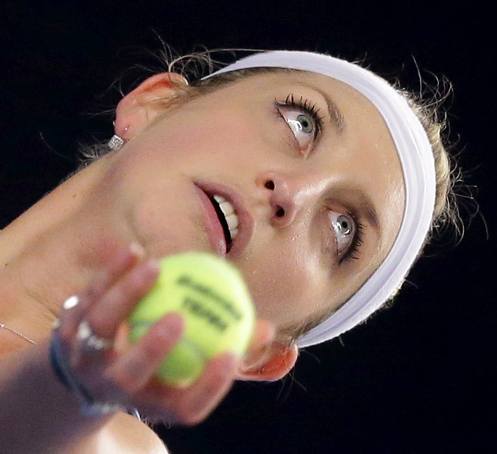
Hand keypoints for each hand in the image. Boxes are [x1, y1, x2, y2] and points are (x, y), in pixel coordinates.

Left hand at [52, 242, 273, 425]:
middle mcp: (115, 387)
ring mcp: (85, 359)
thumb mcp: (192, 362)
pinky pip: (87, 297)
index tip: (229, 356)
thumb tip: (267, 329)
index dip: (208, 386)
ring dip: (125, 296)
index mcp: (153, 401)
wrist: (86, 369)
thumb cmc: (159, 363)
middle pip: (129, 375)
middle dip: (151, 349)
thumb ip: (228, 345)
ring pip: (98, 329)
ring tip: (155, 267)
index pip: (184, 407)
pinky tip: (134, 250)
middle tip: (179, 317)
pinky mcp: (67, 330)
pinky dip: (110, 274)